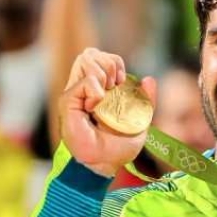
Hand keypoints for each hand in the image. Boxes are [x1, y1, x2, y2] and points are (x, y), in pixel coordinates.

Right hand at [59, 48, 155, 177]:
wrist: (104, 163)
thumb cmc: (118, 148)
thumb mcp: (140, 121)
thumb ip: (146, 101)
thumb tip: (148, 79)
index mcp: (99, 88)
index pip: (102, 56)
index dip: (115, 61)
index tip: (122, 81)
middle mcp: (85, 88)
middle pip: (91, 53)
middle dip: (110, 63)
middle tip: (115, 86)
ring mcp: (75, 93)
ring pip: (85, 60)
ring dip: (103, 74)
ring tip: (105, 95)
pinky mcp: (68, 101)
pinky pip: (86, 82)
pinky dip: (96, 92)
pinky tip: (95, 108)